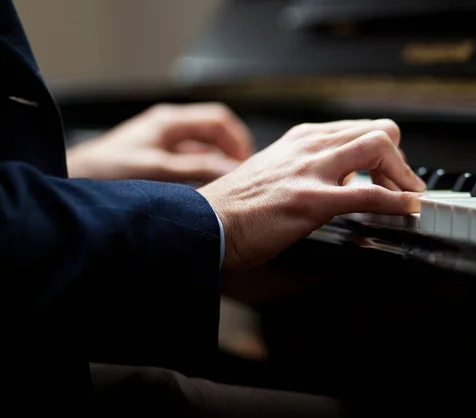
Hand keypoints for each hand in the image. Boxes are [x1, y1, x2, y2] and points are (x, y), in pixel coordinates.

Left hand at [67, 103, 253, 181]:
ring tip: (229, 185)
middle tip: (243, 176)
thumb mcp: (157, 169)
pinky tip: (207, 191)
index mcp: (170, 121)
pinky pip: (191, 162)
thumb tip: (232, 171)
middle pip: (215, 133)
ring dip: (219, 164)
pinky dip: (204, 173)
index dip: (239, 140)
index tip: (248, 163)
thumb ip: (196, 168)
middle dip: (232, 152)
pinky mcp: (158, 159)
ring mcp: (163, 143)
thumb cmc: (105, 171)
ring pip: (204, 148)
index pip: (219, 119)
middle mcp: (169, 128)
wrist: (73, 181)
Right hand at [199, 119, 426, 269]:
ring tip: (406, 196)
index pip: (361, 129)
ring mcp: (312, 170)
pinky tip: (406, 209)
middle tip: (402, 185)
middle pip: (379, 131)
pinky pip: (370, 195)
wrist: (209, 223)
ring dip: (403, 175)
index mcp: (303, 139)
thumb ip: (309, 168)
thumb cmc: (239, 205)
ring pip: (379, 148)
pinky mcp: (312, 200)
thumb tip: (341, 181)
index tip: (390, 174)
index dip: (385, 152)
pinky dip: (397, 201)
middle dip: (400, 160)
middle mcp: (311, 146)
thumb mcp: (277, 170)